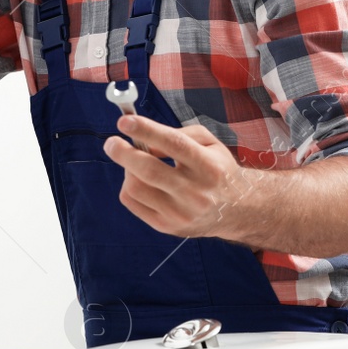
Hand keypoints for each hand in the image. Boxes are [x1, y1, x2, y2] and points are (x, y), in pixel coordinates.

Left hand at [102, 115, 255, 239]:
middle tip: (111, 142)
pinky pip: (132, 202)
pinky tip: (140, 180)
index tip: (124, 121)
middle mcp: (196, 193)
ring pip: (135, 187)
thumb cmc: (218, 169)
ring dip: (127, 170)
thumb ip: (180, 134)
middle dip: (123, 153)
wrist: (236, 209)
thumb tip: (146, 142)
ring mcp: (180, 213)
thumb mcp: (210, 143)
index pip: (174, 145)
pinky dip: (129, 186)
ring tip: (135, 164)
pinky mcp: (167, 227)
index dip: (146, 130)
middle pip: (149, 170)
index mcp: (209, 166)